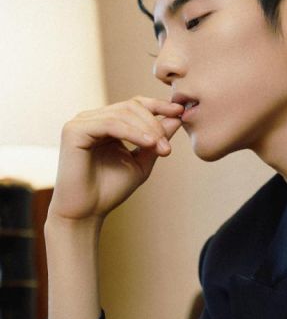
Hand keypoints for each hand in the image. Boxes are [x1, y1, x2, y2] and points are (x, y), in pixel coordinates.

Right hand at [48, 96, 184, 222]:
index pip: (134, 104)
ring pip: (123, 113)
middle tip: (167, 147)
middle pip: (131, 106)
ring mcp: (81, 122)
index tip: (180, 112)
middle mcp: (91, 118)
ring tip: (162, 148)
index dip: (158, 105)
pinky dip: (132, 132)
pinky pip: (110, 124)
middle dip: (154, 124)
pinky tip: (148, 143)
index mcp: (105, 122)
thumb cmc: (110, 190)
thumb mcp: (141, 161)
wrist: (86, 214)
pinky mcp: (74, 130)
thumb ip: (156, 139)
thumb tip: (177, 117)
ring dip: (147, 129)